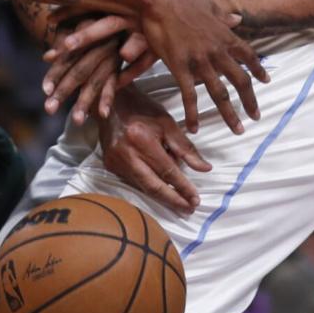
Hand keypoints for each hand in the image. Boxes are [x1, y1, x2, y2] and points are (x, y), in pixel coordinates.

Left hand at [41, 18, 123, 123]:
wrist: (124, 13)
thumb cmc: (94, 19)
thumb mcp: (78, 24)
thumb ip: (63, 41)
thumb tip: (46, 57)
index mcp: (86, 34)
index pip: (67, 57)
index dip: (56, 73)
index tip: (45, 90)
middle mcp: (100, 45)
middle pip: (79, 71)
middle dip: (64, 91)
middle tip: (49, 110)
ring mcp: (112, 57)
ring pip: (96, 81)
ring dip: (85, 101)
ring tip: (76, 121)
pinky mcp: (121, 66)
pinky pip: (114, 84)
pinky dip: (108, 98)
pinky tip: (102, 114)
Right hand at [50, 0, 268, 133]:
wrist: (158, 0)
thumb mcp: (208, 4)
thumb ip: (223, 15)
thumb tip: (238, 19)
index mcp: (224, 35)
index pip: (248, 56)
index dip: (258, 70)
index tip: (266, 81)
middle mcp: (217, 51)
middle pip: (240, 81)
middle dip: (250, 101)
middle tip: (255, 117)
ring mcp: (200, 61)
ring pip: (220, 93)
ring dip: (229, 114)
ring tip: (237, 130)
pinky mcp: (180, 67)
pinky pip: (189, 96)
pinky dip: (193, 114)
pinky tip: (194, 128)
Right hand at [98, 85, 211, 213]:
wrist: (110, 102)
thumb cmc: (142, 109)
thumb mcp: (167, 122)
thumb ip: (185, 147)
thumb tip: (204, 168)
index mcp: (142, 140)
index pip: (167, 170)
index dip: (183, 187)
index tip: (196, 199)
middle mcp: (127, 154)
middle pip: (153, 186)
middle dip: (173, 200)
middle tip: (189, 209)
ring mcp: (115, 161)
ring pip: (142, 186)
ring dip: (162, 196)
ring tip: (179, 203)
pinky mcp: (109, 165)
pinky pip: (132, 181)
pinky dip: (148, 187)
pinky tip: (161, 190)